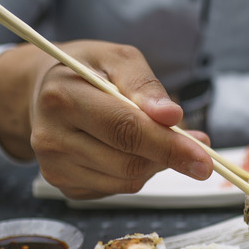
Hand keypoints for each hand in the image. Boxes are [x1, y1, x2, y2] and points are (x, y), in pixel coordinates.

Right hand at [0, 41, 212, 199]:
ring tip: (154, 139)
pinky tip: (127, 150)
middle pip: (127, 162)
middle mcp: (51, 137)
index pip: (125, 130)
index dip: (169, 146)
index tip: (204, 158)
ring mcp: (54, 167)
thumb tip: (171, 116)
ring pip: (126, 182)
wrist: (44, 91)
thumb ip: (146, 86)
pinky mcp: (63, 186)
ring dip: (153, 165)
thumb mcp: (118, 59)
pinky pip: (115, 189)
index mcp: (62, 97)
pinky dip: (135, 173)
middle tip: (196, 148)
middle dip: (168, 157)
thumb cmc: (87, 71)